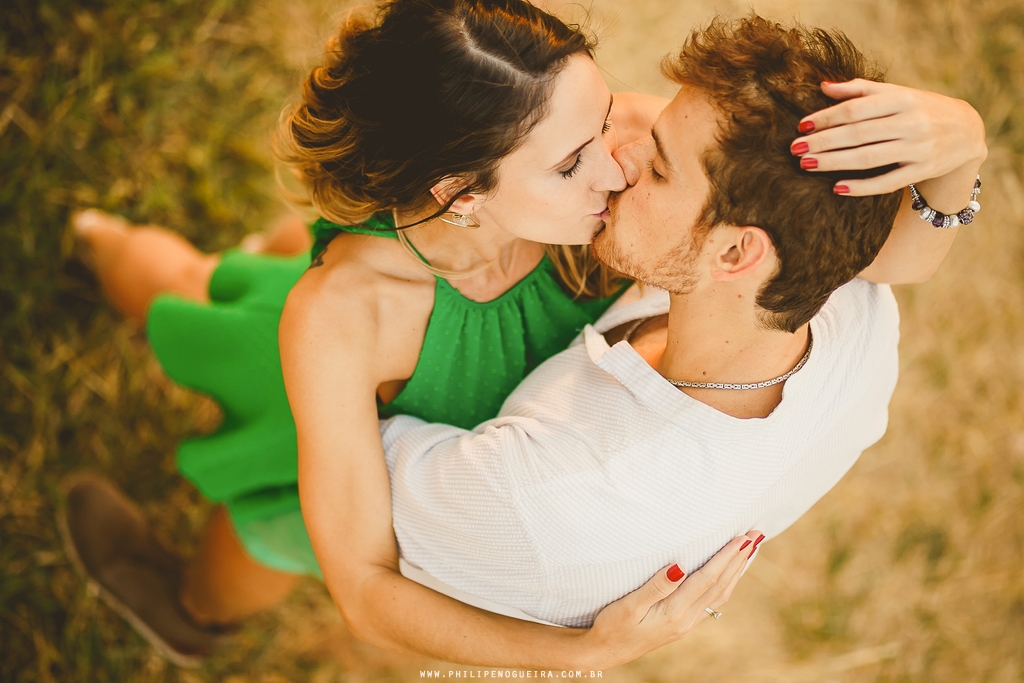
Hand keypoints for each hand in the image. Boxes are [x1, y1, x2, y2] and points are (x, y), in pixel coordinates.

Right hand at [583, 532, 761, 668]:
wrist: (605, 652)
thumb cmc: (612, 626)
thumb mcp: (629, 606)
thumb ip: (655, 586)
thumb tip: (679, 567)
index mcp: (675, 612)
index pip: (708, 579)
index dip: (726, 557)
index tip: (742, 537)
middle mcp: (687, 619)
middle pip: (720, 585)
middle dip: (739, 559)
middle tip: (756, 535)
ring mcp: (687, 623)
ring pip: (720, 594)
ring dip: (737, 570)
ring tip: (750, 550)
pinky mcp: (682, 624)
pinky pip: (712, 601)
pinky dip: (726, 583)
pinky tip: (729, 575)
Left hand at [791, 79, 986, 195]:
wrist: (967, 131)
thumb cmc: (921, 109)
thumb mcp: (897, 93)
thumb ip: (861, 90)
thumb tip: (824, 86)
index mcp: (903, 99)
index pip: (856, 109)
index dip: (826, 118)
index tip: (801, 127)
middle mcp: (912, 123)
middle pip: (858, 134)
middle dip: (823, 142)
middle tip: (794, 149)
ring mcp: (918, 149)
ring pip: (869, 158)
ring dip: (834, 162)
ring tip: (807, 164)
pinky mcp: (922, 171)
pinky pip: (887, 182)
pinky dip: (862, 187)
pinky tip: (837, 187)